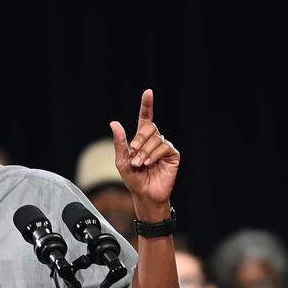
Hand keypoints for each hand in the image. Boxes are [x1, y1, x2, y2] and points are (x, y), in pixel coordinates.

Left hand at [109, 89, 180, 217]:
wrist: (145, 195)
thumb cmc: (133, 179)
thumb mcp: (121, 161)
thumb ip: (119, 142)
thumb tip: (114, 123)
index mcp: (142, 139)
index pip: (145, 118)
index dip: (147, 105)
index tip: (148, 92)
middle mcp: (154, 140)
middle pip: (149, 127)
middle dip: (139, 139)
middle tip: (133, 153)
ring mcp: (164, 147)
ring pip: (155, 138)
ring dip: (145, 151)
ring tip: (140, 164)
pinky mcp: (173, 155)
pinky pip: (164, 147)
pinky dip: (154, 154)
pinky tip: (149, 163)